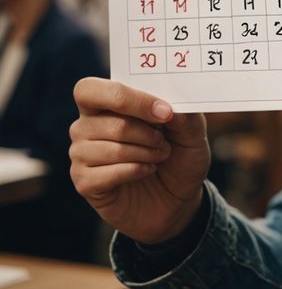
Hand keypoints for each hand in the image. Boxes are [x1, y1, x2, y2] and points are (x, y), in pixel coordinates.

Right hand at [69, 78, 210, 243]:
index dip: (127, 98)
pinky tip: (146, 171)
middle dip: (147, 133)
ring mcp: (82, 154)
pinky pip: (106, 173)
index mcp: (106, 103)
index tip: (164, 111)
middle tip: (165, 142)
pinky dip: (136, 171)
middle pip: (111, 122)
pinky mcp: (84, 181)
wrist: (177, 199)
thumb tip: (167, 106)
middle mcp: (86, 126)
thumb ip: (183, 114)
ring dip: (145, 153)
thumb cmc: (180, 157)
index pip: (90, 89)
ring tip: (160, 156)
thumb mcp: (193, 132)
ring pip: (111, 148)